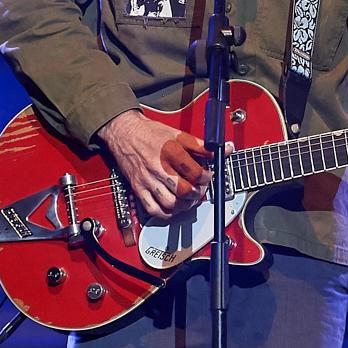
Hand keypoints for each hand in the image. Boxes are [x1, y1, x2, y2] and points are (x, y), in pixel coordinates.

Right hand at [95, 108, 211, 221]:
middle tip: (200, 189)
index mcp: (170, 152)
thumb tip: (223, 149)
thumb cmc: (150, 134)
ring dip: (184, 205)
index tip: (208, 176)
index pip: (194, 172)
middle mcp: (158, 168)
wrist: (125, 133)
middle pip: (183, 190)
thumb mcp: (179, 134)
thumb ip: (201, 145)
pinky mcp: (138, 188)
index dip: (206, 177)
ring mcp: (147, 180)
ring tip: (189, 199)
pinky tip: (174, 207)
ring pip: (170, 203)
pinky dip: (166, 213)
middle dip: (197, 193)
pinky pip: (153, 209)